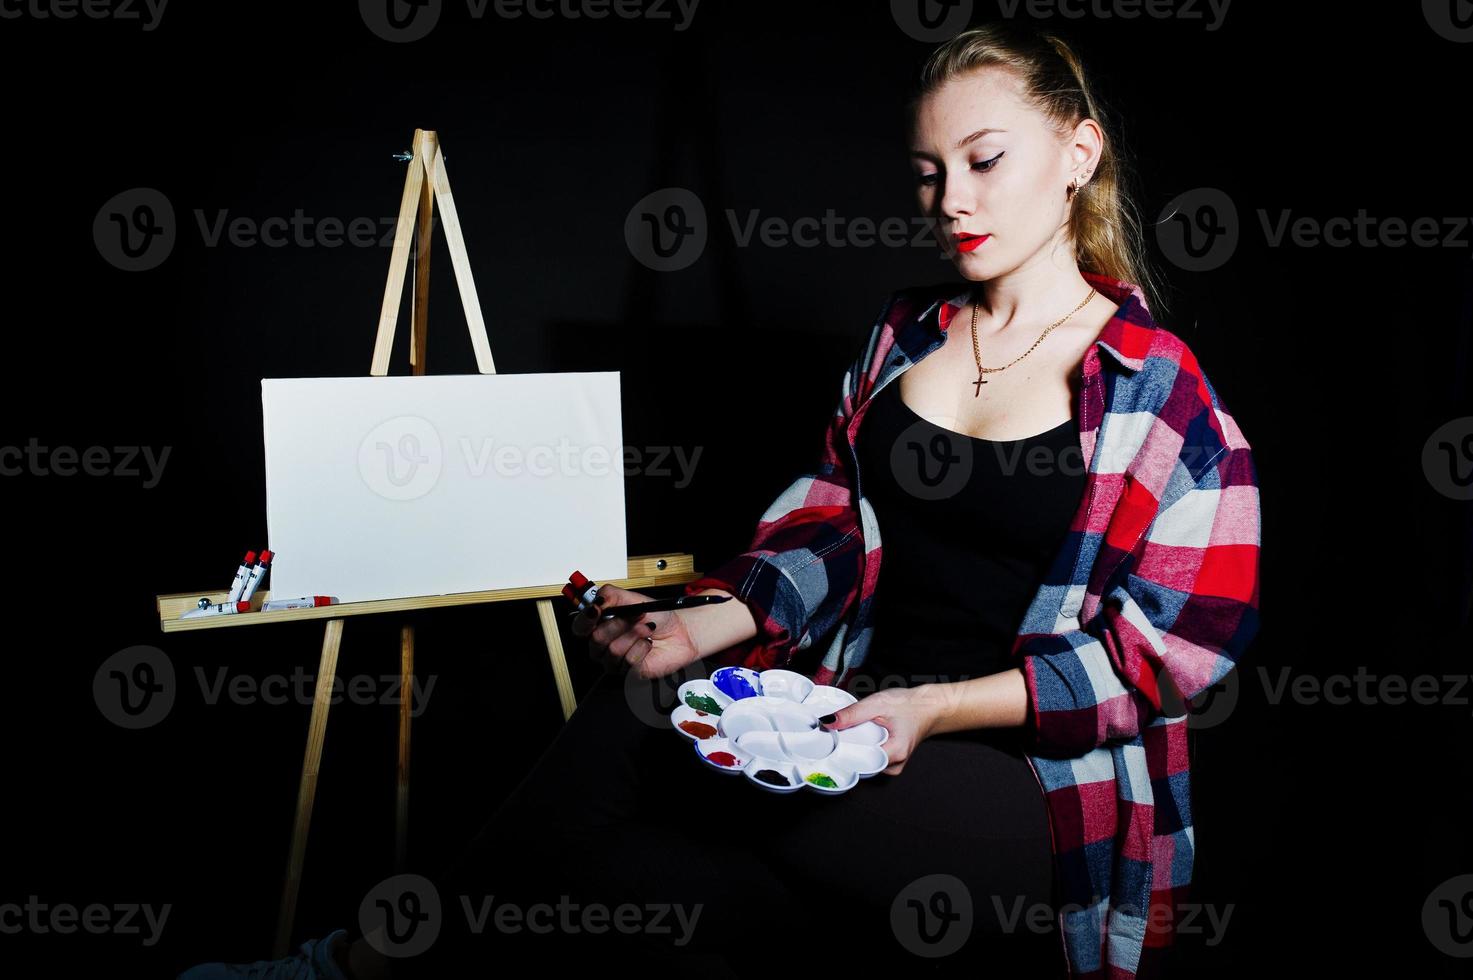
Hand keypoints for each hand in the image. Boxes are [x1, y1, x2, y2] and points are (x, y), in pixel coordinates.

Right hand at [569, 583, 702, 679]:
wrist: (680, 631)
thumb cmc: (657, 617)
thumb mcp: (632, 598)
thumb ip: (610, 595)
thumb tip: (596, 600)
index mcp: (601, 625)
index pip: (580, 627)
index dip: (585, 620)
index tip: (596, 609)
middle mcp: (604, 645)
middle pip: (595, 639)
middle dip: (619, 624)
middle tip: (635, 616)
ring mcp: (615, 660)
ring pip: (613, 650)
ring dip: (634, 635)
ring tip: (646, 629)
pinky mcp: (629, 672)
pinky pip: (628, 661)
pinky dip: (642, 648)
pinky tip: (647, 644)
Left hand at [820, 684, 940, 775]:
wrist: (929, 707)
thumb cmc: (910, 705)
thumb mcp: (877, 703)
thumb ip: (852, 714)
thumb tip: (828, 723)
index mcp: (894, 752)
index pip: (858, 760)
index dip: (840, 751)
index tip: (829, 741)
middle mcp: (894, 765)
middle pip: (859, 763)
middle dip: (846, 748)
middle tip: (839, 733)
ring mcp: (893, 766)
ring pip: (864, 762)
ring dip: (855, 748)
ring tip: (854, 732)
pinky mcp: (890, 762)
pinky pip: (870, 760)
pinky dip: (863, 748)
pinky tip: (863, 738)